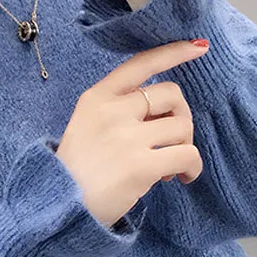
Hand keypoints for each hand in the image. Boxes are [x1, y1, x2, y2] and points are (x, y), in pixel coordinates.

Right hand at [55, 39, 208, 228]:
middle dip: (181, 116)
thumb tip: (160, 114)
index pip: (141, 64)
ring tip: (168, 168)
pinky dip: (193, 167)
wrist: (57, 208)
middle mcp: (113, 111)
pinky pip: (187, 155)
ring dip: (184, 146)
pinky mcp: (141, 166)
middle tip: (172, 142)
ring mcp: (127, 138)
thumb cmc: (74, 172)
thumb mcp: (84, 126)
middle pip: (172, 94)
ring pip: (183, 126)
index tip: (199, 48)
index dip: (174, 53)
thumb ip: (116, 112)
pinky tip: (183, 177)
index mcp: (97, 98)